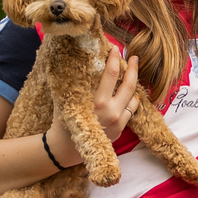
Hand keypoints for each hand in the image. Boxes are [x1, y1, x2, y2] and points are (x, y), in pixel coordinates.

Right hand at [45, 50, 140, 168]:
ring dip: (133, 84)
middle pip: (129, 84)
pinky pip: (131, 110)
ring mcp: (118, 122)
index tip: (115, 48)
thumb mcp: (66, 99)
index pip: (111, 74)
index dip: (114, 59)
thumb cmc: (64, 120)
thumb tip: (75, 59)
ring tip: (131, 74)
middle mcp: (111, 111)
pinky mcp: (121, 129)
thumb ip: (74, 82)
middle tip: (134, 57)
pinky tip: (127, 93)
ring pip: (134, 97)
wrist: (66, 148)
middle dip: (133, 68)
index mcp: (97, 102)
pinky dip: (131, 100)